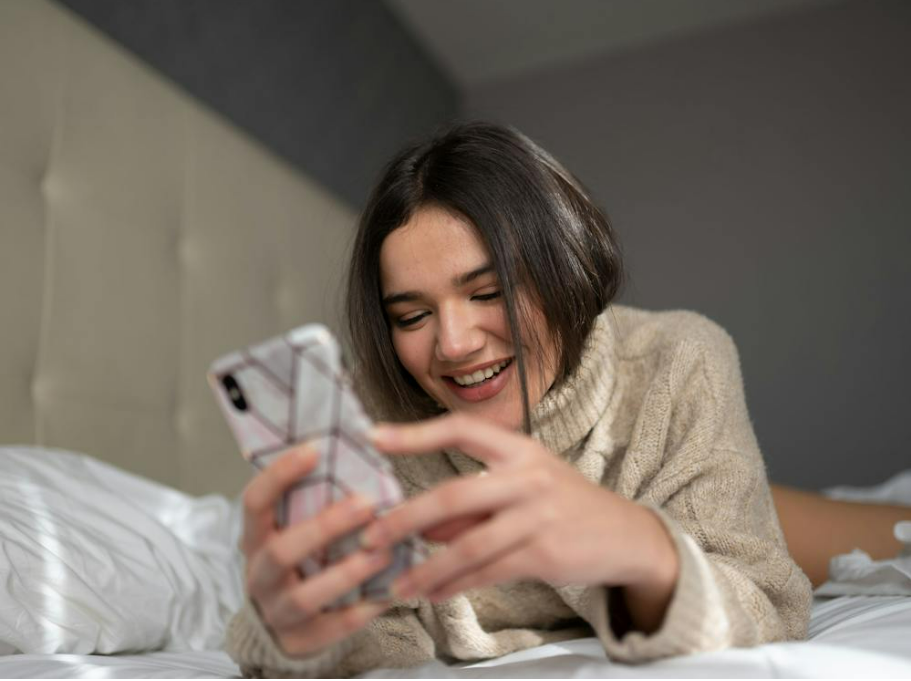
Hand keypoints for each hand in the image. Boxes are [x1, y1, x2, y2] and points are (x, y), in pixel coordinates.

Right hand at [240, 446, 393, 656]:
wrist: (284, 622)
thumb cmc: (300, 558)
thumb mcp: (294, 528)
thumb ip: (314, 502)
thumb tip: (359, 450)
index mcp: (255, 537)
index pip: (255, 502)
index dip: (280, 475)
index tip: (315, 449)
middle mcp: (260, 574)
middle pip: (283, 551)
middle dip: (326, 526)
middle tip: (366, 504)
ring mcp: (278, 611)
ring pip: (307, 595)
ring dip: (348, 571)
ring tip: (385, 551)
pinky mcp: (304, 639)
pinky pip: (336, 626)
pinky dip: (366, 608)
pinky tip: (393, 590)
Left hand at [359, 413, 677, 608]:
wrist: (626, 534)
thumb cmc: (565, 504)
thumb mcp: (523, 488)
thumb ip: (473, 504)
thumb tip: (422, 525)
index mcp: (519, 449)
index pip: (461, 429)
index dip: (416, 432)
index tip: (375, 437)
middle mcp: (528, 476)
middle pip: (454, 494)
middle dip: (405, 519)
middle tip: (371, 538)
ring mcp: (538, 515)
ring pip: (468, 545)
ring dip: (427, 569)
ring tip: (398, 585)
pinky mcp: (545, 553)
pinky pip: (489, 572)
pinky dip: (456, 585)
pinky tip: (433, 593)